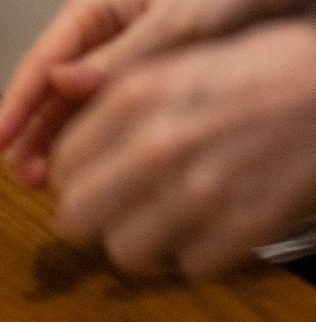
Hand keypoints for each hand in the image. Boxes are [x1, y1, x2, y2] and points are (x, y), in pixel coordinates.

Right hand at [0, 0, 307, 190]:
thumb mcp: (176, 21)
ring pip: (75, 105)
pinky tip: (87, 165)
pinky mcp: (146, 82)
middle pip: (51, 89)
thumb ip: (122, 56)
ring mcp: (119, 61)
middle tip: (23, 175)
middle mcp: (97, 36)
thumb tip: (61, 84)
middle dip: (32, 131)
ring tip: (43, 180)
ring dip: (58, 140)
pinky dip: (94, 139)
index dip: (16, 102)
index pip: (41, 60)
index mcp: (92, 10)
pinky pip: (109, 113)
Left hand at [49, 16, 315, 275]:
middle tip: (108, 209)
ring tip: (154, 221)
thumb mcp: (174, 58)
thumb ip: (113, 91)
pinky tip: (204, 228)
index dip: (70, 176)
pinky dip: (194, 253)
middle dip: (88, 216)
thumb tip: (65, 105)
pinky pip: (190, 265)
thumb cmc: (261, 64)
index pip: (61, 163)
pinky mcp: (245, 225)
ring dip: (137, 241)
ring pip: (125, 251)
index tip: (84, 177)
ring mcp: (201, 191)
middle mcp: (157, 145)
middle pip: (77, 215)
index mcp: (133, 96)